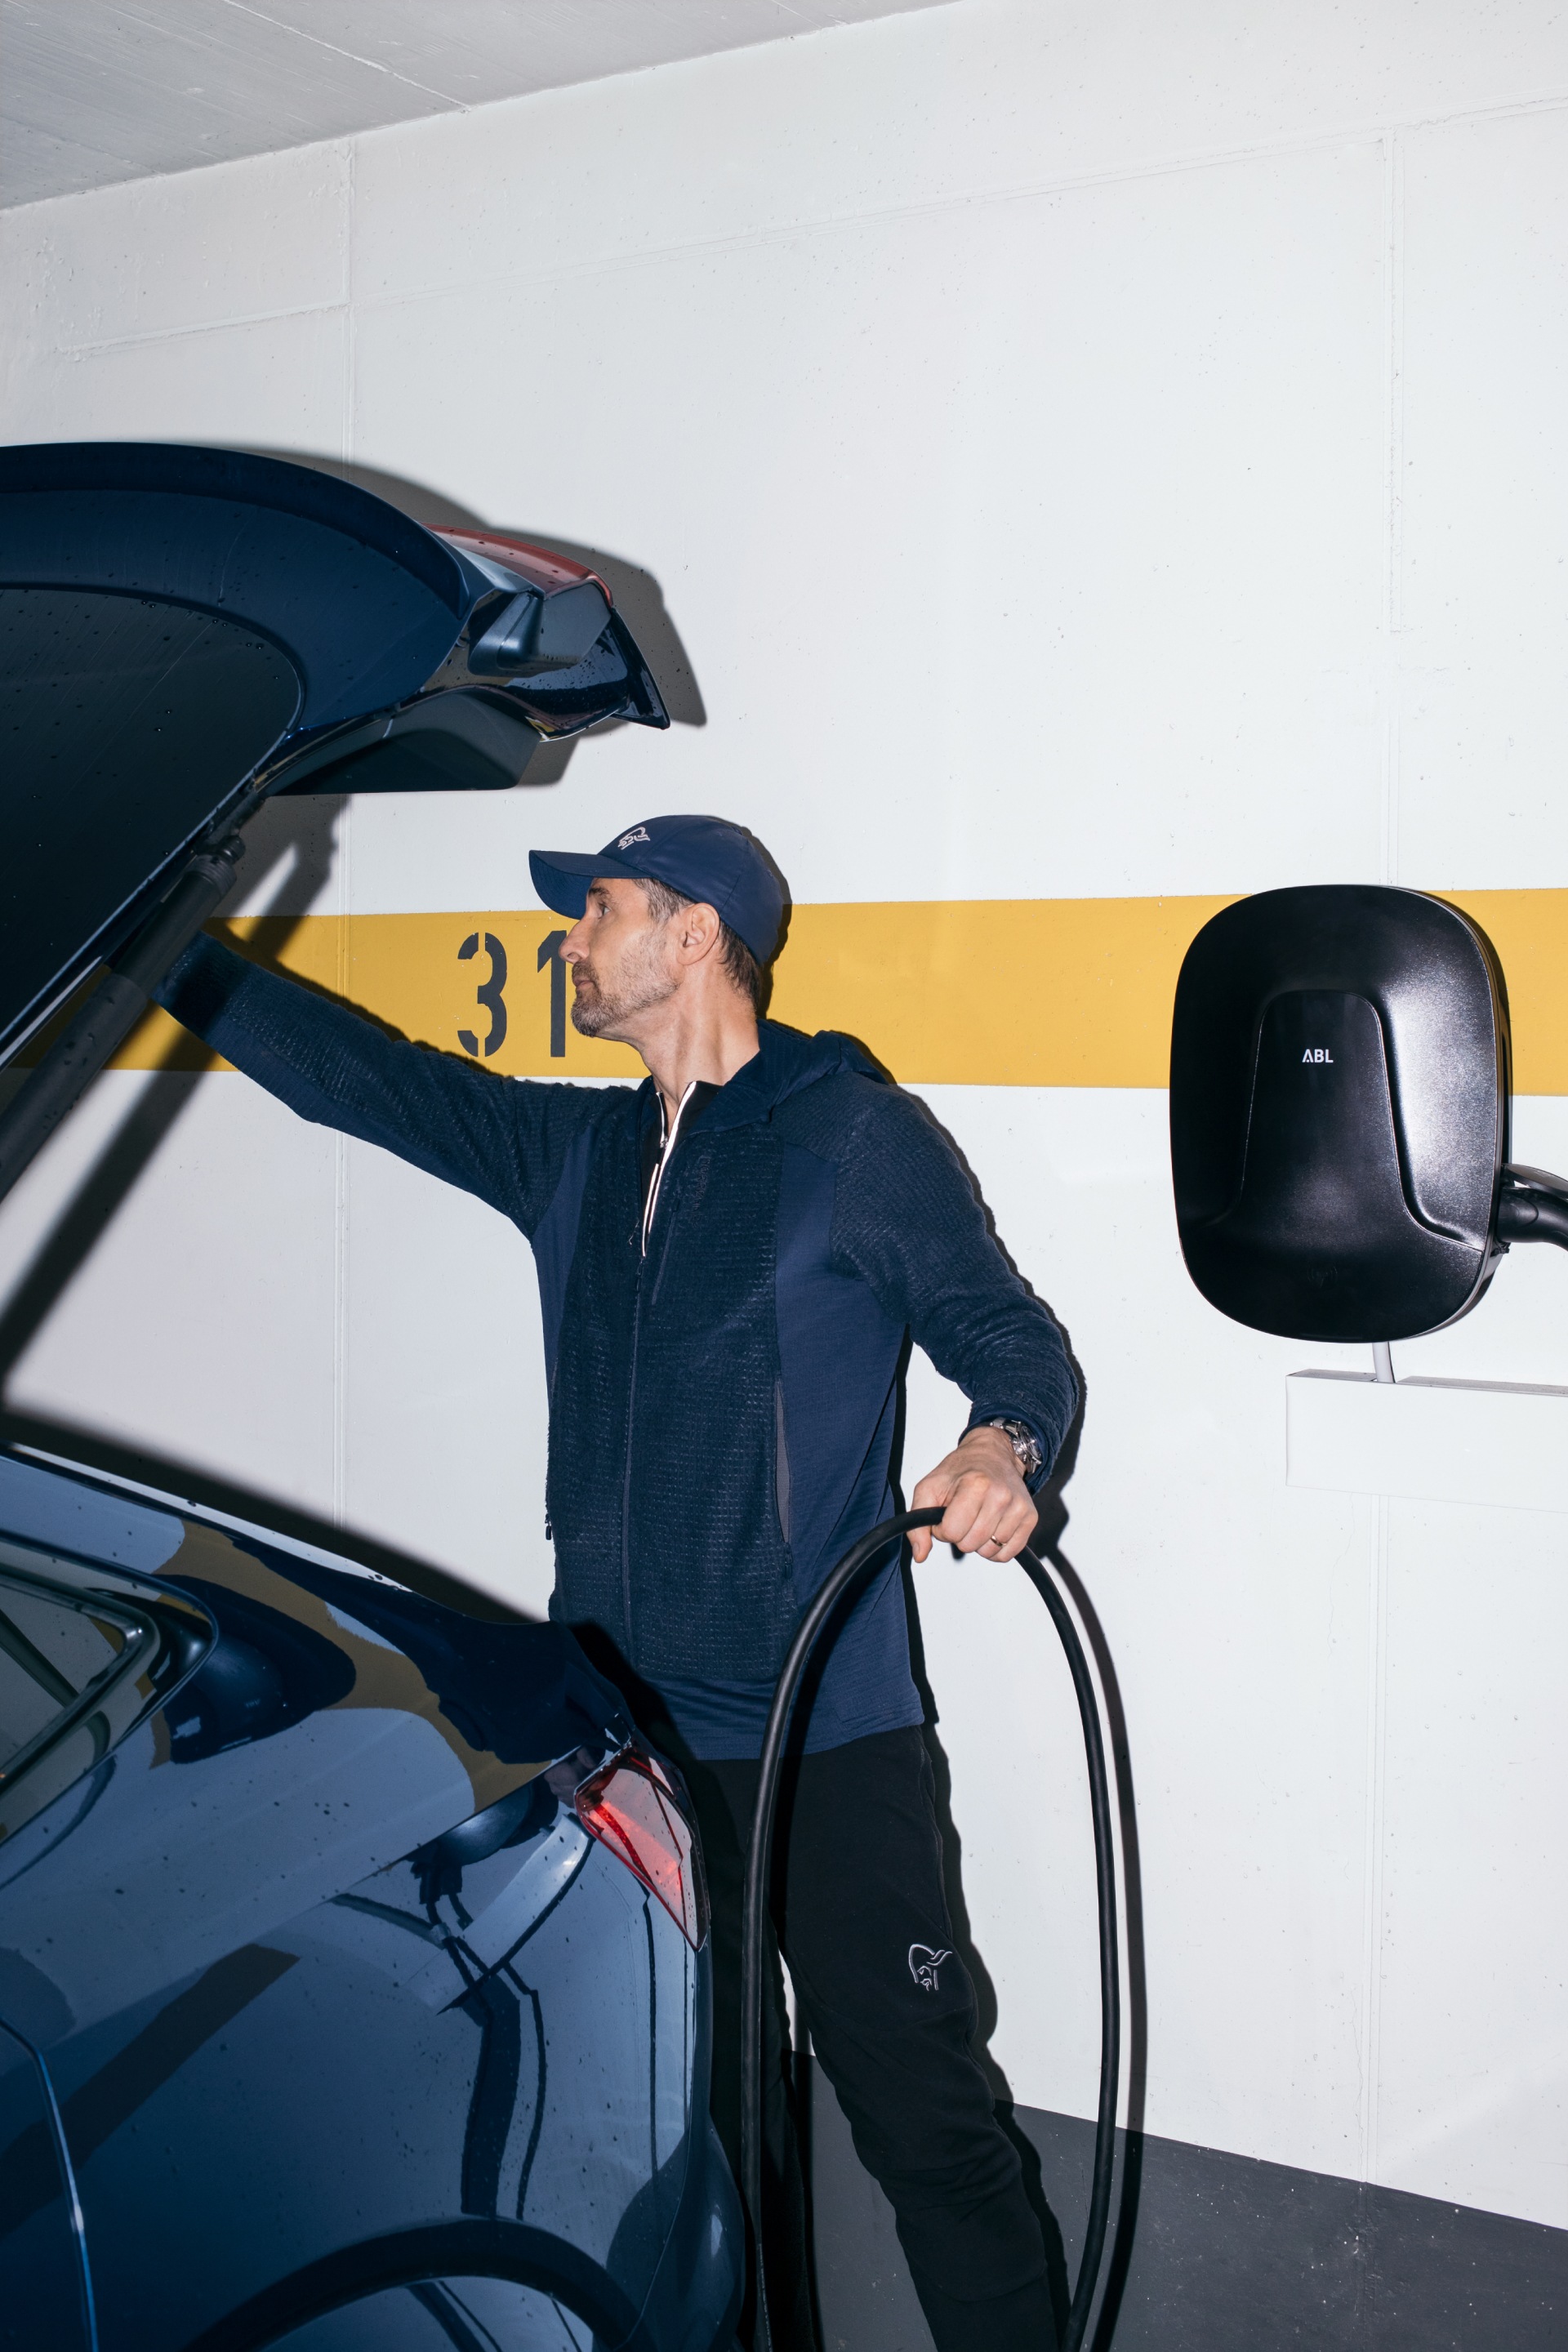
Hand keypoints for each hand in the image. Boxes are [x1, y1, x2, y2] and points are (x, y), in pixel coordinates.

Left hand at [909, 1426, 1037, 1562]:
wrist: (993, 1454)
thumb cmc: (961, 1471)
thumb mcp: (929, 1488)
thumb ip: (918, 1522)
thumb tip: (920, 1555)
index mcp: (975, 1485)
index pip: (951, 1532)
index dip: (943, 1528)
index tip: (947, 1514)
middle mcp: (1001, 1495)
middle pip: (970, 1544)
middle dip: (960, 1535)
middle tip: (963, 1515)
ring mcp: (1018, 1507)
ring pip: (989, 1552)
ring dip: (979, 1542)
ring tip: (978, 1518)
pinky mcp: (1030, 1518)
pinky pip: (1008, 1554)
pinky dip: (996, 1548)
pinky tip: (992, 1528)